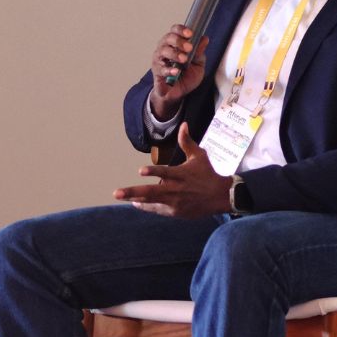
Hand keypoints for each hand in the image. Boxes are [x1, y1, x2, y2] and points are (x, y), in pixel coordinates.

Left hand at [114, 123, 231, 217]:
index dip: (153, 171)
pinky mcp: (176, 212)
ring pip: (151, 202)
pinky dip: (146, 206)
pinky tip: (136, 203)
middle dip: (133, 192)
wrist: (220, 196)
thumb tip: (183, 124)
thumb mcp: (199, 156)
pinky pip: (158, 209)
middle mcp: (176, 189)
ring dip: (135, 199)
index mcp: (181, 174)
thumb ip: (187, 142)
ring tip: (121, 196)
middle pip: (152, 192)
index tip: (140, 171)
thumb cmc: (208, 174)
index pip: (165, 172)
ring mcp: (175, 202)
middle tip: (116, 193)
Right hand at [148, 24, 209, 120]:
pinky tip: (176, 72)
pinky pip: (161, 69)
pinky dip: (169, 70)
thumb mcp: (198, 63)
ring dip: (175, 54)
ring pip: (163, 51)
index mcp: (174, 44)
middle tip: (189, 48)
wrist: (179, 94)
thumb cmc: (186, 76)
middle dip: (179, 41)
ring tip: (184, 60)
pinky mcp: (157, 73)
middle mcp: (164, 49)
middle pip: (168, 38)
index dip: (181, 30)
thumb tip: (204, 38)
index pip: (175, 31)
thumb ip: (199, 52)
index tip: (190, 34)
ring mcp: (159, 60)